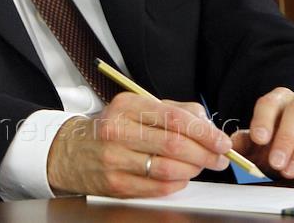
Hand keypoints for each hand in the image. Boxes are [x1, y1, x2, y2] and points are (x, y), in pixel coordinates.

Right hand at [47, 93, 232, 196]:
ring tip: (198, 166)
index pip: (174, 118)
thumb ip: (174, 110)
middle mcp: (117, 131)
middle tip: (219, 158)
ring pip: (169, 169)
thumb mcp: (137, 107)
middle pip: (175, 145)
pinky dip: (177, 183)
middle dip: (205, 154)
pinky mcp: (116, 184)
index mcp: (125, 106)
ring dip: (193, 170)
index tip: (221, 141)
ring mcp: (115, 159)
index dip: (204, 132)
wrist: (72, 151)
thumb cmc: (111, 128)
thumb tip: (206, 123)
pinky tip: (179, 177)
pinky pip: (159, 187)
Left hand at [231, 88, 293, 181]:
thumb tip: (226, 144)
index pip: (270, 102)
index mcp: (281, 100)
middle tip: (275, 163)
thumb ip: (243, 141)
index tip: (258, 139)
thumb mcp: (260, 142)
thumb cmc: (281, 142)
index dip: (263, 120)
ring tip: (289, 172)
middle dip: (285, 138)